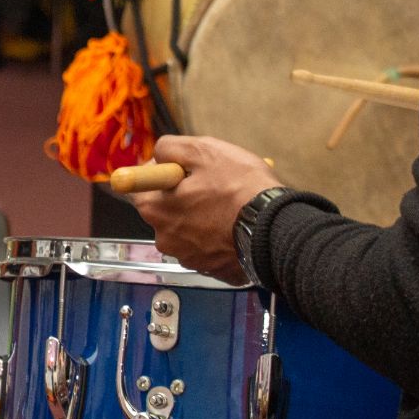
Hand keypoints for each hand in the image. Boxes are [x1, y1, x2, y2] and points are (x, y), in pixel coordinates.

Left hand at [126, 136, 281, 283]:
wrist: (277, 230)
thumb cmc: (239, 188)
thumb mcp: (202, 150)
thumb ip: (169, 148)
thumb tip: (158, 154)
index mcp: (154, 209)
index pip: (141, 185)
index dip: (161, 171)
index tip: (182, 167)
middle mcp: (164, 238)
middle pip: (166, 208)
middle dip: (185, 194)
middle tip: (214, 183)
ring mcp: (187, 257)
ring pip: (188, 228)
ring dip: (203, 215)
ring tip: (230, 205)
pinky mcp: (211, 270)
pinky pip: (208, 246)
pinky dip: (218, 235)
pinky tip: (237, 224)